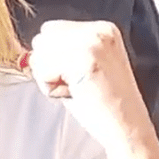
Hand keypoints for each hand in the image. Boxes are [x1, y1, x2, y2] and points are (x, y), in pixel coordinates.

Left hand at [27, 20, 151, 148]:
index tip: (74, 75)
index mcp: (102, 29)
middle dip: (48, 65)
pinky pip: (43, 70)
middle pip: (42, 38)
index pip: (49, 29)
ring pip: (39, 54)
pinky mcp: (85, 60)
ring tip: (76, 89)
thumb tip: (29, 53)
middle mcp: (99, 31)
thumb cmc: (104, 106)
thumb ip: (61, 52)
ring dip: (49, 77)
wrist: (128, 129)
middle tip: (75, 85)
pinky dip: (50, 88)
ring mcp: (92, 43)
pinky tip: (75, 94)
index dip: (51, 56)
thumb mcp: (83, 68)